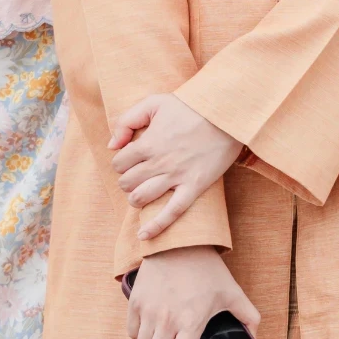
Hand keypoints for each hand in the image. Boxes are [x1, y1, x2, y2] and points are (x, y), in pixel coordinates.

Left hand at [109, 94, 240, 240]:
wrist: (226, 114)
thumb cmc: (189, 106)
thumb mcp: (154, 102)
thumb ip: (127, 120)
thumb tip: (112, 145)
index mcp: (147, 142)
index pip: (118, 163)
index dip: (120, 163)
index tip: (129, 160)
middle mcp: (158, 162)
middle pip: (127, 183)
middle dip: (127, 181)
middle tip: (137, 176)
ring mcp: (176, 176)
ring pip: (142, 198)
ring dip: (135, 199)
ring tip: (141, 194)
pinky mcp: (194, 186)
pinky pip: (172, 213)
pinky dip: (156, 227)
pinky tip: (144, 236)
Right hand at [128, 246, 260, 338]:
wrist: (179, 237)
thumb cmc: (207, 267)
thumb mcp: (232, 291)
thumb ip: (249, 316)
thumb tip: (255, 337)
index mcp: (191, 322)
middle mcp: (166, 319)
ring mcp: (148, 310)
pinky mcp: (135, 300)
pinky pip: (131, 331)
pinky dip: (139, 336)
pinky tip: (152, 329)